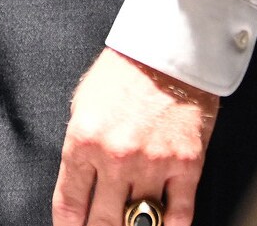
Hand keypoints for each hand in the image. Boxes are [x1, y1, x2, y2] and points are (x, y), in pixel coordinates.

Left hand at [52, 49, 220, 225]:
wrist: (171, 47)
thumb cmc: (126, 71)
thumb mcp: (84, 105)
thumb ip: (82, 149)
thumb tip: (82, 187)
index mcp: (84, 142)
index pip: (70, 205)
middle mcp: (116, 157)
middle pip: (103, 222)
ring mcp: (153, 162)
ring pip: (140, 221)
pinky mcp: (186, 162)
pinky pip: (178, 213)